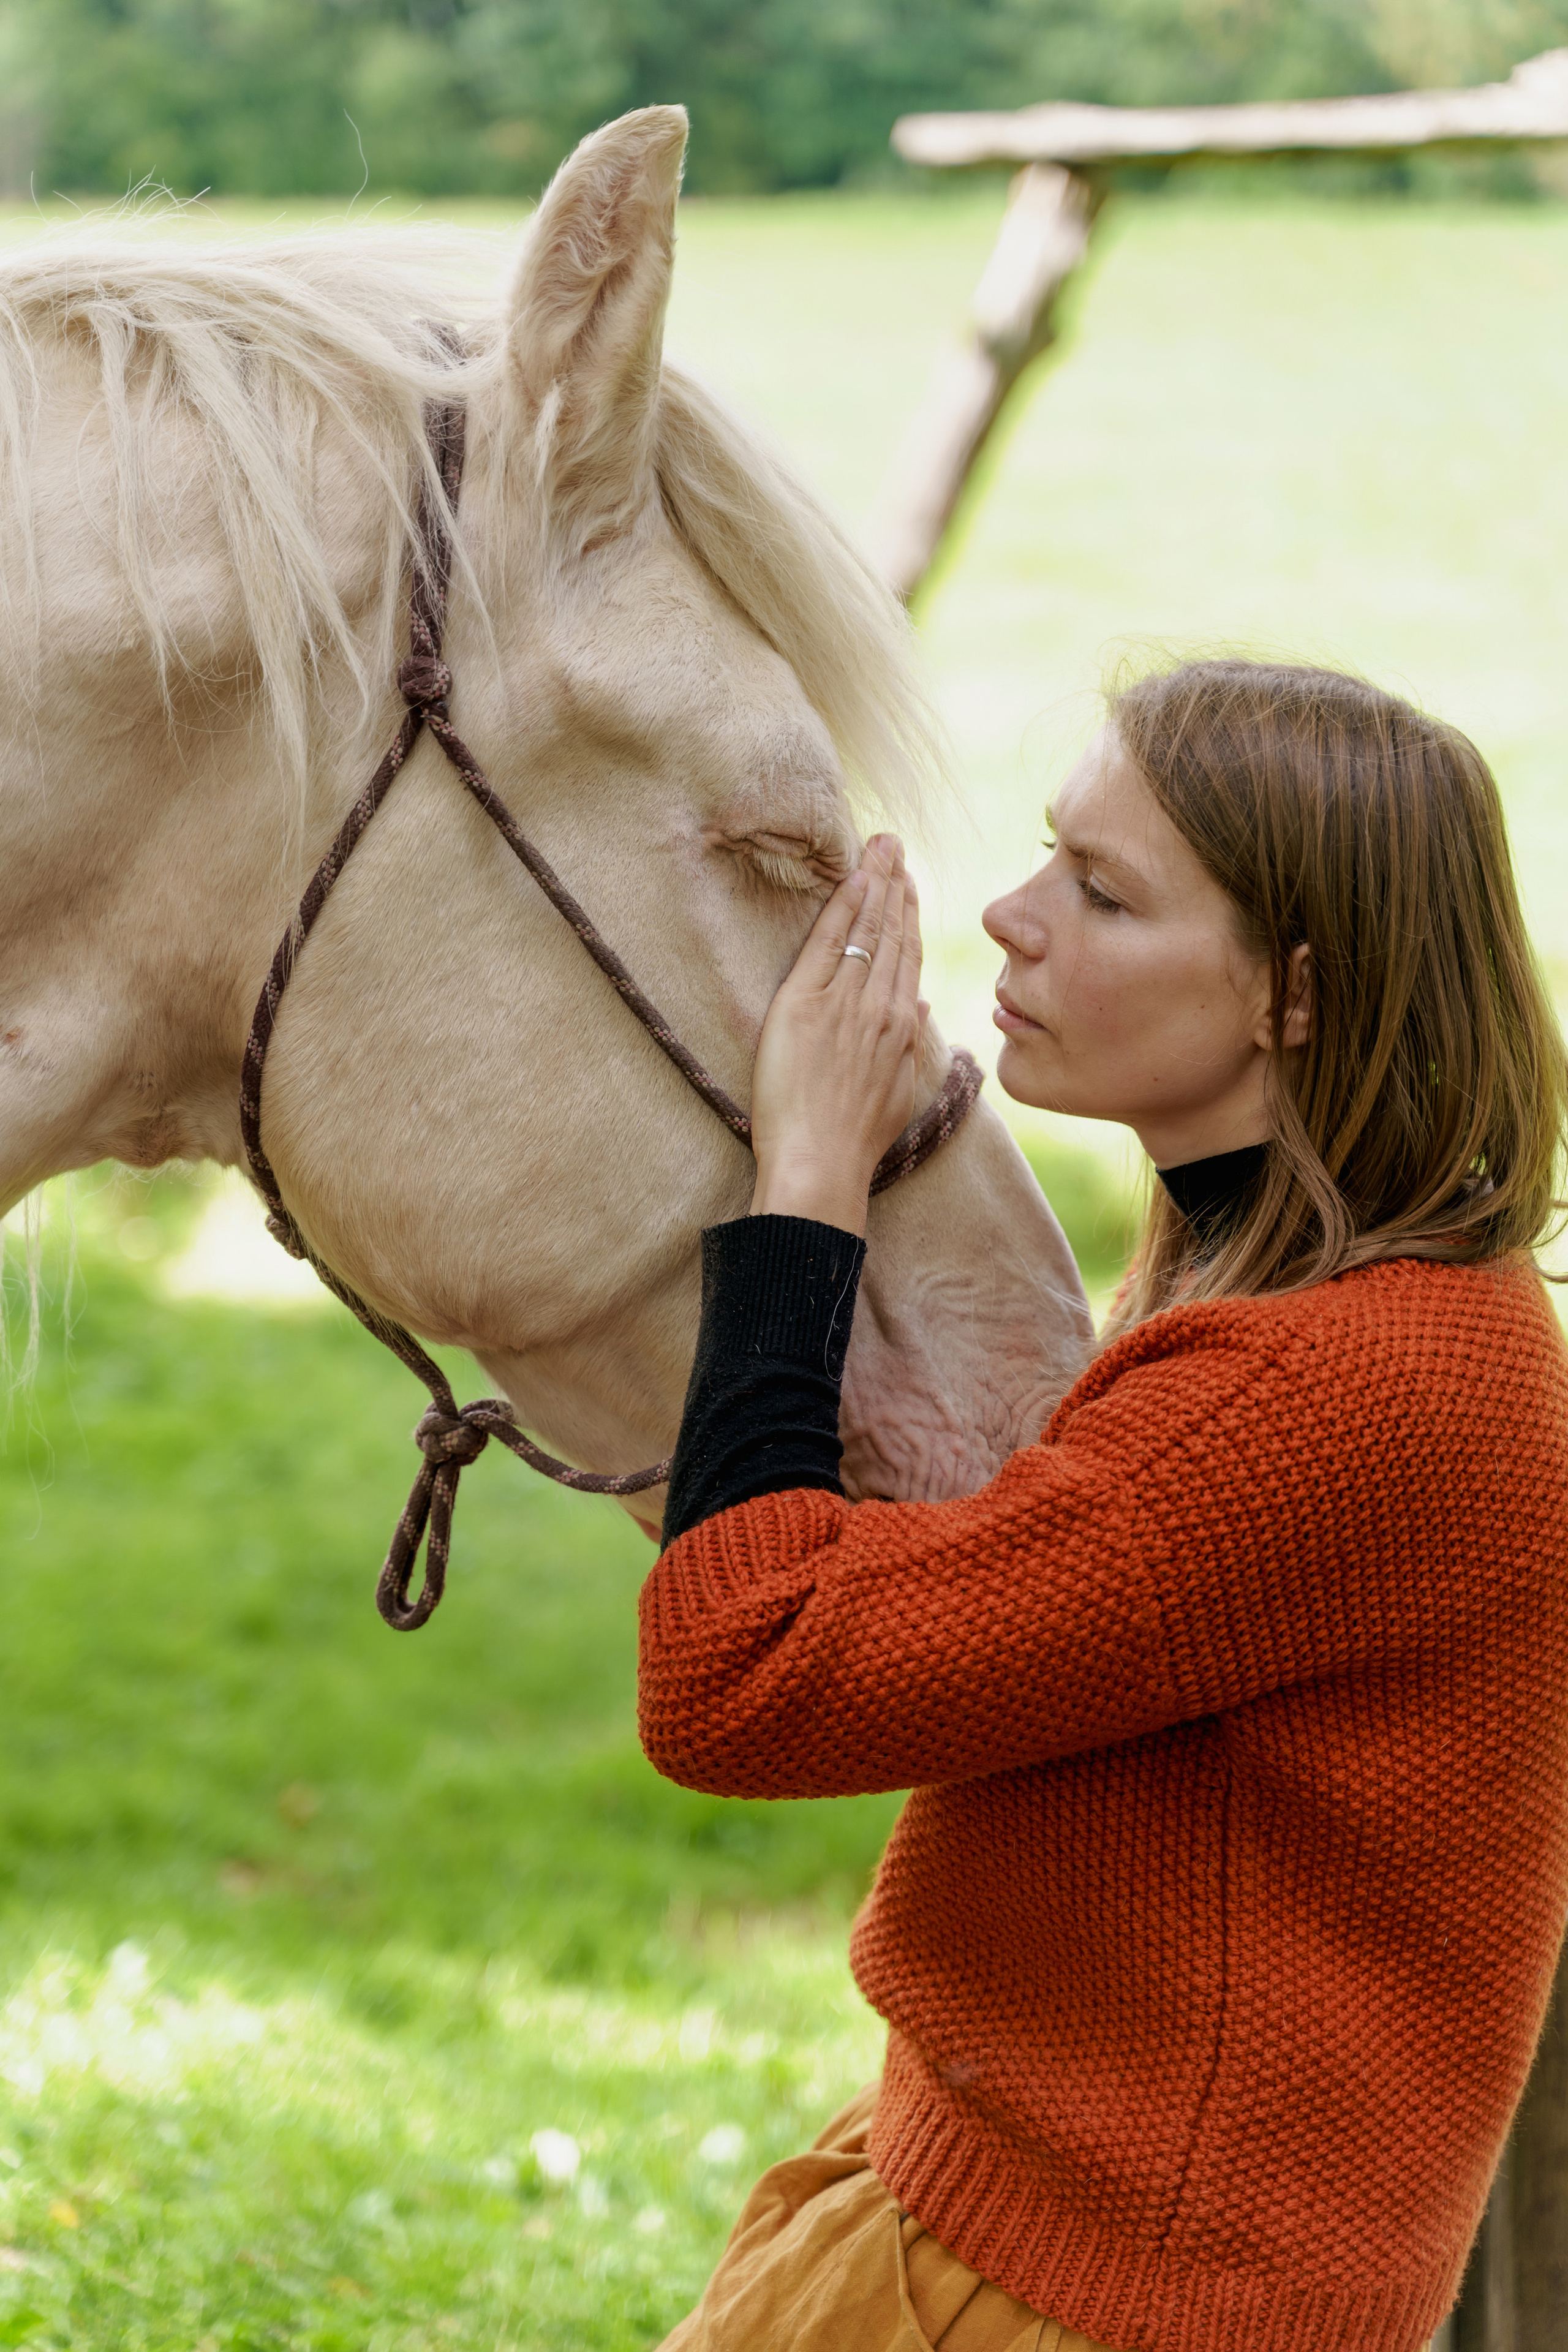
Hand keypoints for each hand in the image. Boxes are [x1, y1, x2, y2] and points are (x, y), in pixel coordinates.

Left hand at [749, 834, 925, 1235]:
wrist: (821, 1165)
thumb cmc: (855, 1143)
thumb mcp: (898, 1093)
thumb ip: (910, 1046)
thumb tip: (919, 1008)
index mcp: (903, 1027)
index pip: (907, 957)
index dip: (908, 916)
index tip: (908, 883)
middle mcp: (880, 1007)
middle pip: (891, 933)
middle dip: (895, 884)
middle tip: (894, 844)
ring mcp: (846, 1002)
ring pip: (866, 929)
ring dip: (874, 882)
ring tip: (878, 846)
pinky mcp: (806, 1003)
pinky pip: (829, 940)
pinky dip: (843, 904)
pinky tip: (852, 875)